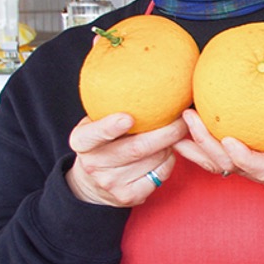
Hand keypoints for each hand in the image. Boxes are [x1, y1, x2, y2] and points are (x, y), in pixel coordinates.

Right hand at [66, 113, 188, 206]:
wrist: (92, 183)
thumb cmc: (102, 141)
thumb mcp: (94, 122)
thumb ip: (109, 105)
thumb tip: (132, 66)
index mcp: (81, 141)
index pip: (93, 134)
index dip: (110, 127)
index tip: (128, 118)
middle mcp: (93, 164)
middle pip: (137, 148)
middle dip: (166, 132)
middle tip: (182, 119)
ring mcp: (111, 183)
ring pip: (154, 160)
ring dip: (170, 145)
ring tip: (173, 134)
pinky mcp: (128, 197)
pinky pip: (161, 174)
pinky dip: (170, 161)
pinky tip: (167, 153)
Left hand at [175, 60, 263, 195]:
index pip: (261, 166)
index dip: (244, 157)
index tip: (231, 140)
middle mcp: (259, 170)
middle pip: (227, 163)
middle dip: (206, 143)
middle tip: (192, 116)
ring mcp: (247, 171)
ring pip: (216, 163)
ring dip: (195, 145)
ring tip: (179, 121)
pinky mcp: (239, 168)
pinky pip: (214, 160)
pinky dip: (195, 149)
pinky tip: (179, 134)